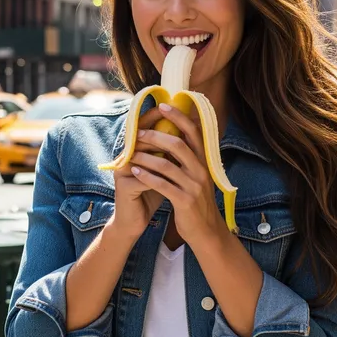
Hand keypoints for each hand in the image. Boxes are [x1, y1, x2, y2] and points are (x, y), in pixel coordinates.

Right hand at [109, 105, 167, 241]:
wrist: (134, 221)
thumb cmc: (150, 193)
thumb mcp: (162, 170)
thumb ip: (169, 153)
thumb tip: (186, 132)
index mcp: (133, 152)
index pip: (142, 128)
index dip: (155, 117)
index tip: (172, 108)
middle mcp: (124, 158)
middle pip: (140, 138)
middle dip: (160, 132)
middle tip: (178, 125)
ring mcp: (122, 172)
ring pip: (143, 157)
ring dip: (161, 154)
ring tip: (179, 150)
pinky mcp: (123, 187)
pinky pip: (144, 178)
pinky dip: (158, 176)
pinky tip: (171, 176)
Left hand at [129, 103, 226, 243]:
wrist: (206, 231)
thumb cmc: (196, 200)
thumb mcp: (197, 175)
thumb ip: (188, 157)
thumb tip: (174, 134)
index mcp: (204, 160)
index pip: (193, 132)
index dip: (179, 117)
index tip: (163, 106)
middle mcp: (201, 170)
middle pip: (178, 145)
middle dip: (155, 136)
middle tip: (138, 133)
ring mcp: (194, 185)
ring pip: (167, 165)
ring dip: (146, 157)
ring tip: (130, 154)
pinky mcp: (185, 200)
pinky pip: (163, 185)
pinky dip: (147, 177)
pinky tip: (136, 172)